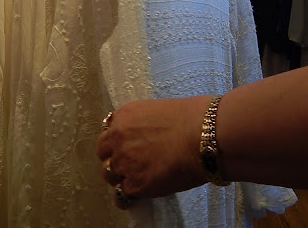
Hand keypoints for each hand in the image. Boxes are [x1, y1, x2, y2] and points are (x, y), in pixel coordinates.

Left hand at [96, 96, 212, 208]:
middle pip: (104, 154)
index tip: (125, 148)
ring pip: (110, 175)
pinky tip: (137, 196)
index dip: (116, 142)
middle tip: (129, 165)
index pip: (108, 132)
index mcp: (124, 116)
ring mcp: (124, 162)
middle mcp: (117, 138)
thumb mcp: (158, 110)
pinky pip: (122, 196)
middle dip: (114, 159)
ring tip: (135, 181)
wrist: (203, 136)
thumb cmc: (192, 118)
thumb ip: (143, 124)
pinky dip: (128, 197)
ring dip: (120, 178)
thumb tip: (147, 134)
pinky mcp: (135, 184)